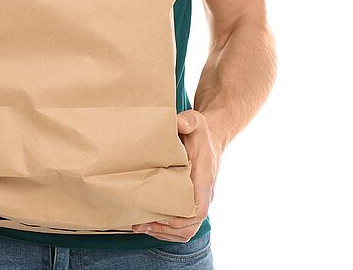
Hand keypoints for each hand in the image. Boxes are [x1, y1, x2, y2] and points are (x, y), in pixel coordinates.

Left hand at [132, 109, 221, 241]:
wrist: (211, 137)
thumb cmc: (201, 132)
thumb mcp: (196, 121)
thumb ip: (188, 121)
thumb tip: (178, 122)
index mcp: (203, 180)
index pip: (199, 210)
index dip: (180, 219)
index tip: (159, 216)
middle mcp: (203, 194)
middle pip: (190, 226)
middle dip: (165, 229)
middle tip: (141, 223)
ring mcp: (198, 200)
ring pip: (186, 231)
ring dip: (164, 232)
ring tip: (141, 226)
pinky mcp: (190, 201)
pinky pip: (182, 225)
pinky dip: (166, 229)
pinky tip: (148, 223)